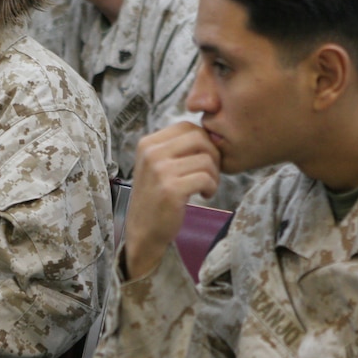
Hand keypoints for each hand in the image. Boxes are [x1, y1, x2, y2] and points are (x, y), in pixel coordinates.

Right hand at [124, 122, 220, 278]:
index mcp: (148, 143)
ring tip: (206, 187)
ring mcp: (160, 171)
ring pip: (206, 160)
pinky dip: (211, 187)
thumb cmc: (156, 197)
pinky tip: (204, 196)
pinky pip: (206, 178)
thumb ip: (176, 148)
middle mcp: (151, 153)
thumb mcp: (158, 165)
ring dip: (214, 175)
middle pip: (199, 138)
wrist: (144, 231)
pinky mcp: (171, 189)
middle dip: (213, 155)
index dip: (204, 141)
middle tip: (210, 173)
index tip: (203, 159)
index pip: (188, 126)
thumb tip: (209, 133)